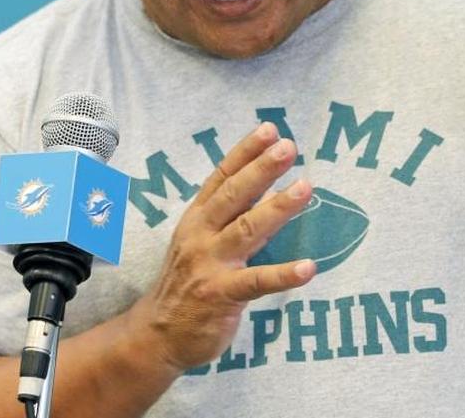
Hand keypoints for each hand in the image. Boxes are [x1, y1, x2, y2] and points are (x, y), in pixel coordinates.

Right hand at [130, 123, 315, 372]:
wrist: (156, 334)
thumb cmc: (186, 282)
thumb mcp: (199, 239)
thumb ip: (227, 214)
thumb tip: (263, 182)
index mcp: (197, 218)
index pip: (221, 177)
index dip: (245, 152)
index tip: (269, 129)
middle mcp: (201, 235)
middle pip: (234, 196)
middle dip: (261, 169)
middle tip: (288, 147)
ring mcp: (210, 265)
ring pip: (247, 230)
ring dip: (277, 208)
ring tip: (306, 188)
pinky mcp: (221, 295)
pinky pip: (256, 282)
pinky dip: (283, 275)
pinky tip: (308, 267)